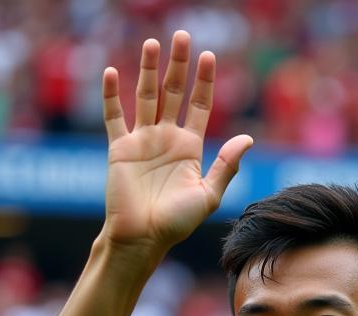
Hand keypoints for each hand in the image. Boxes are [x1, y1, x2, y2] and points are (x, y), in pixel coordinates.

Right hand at [101, 31, 252, 256]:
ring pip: (146, 97)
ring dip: (149, 70)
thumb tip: (247, 138)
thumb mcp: (208, 194)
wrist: (144, 237)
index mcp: (190, 148)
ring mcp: (142, 141)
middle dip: (178, 66)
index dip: (204, 82)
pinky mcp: (120, 148)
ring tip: (153, 44)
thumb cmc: (178, 222)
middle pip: (173, 93)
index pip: (199, 106)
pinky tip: (113, 72)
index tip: (209, 57)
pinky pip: (113, 116)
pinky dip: (110, 95)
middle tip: (182, 36)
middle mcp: (166, 139)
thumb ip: (226, 165)